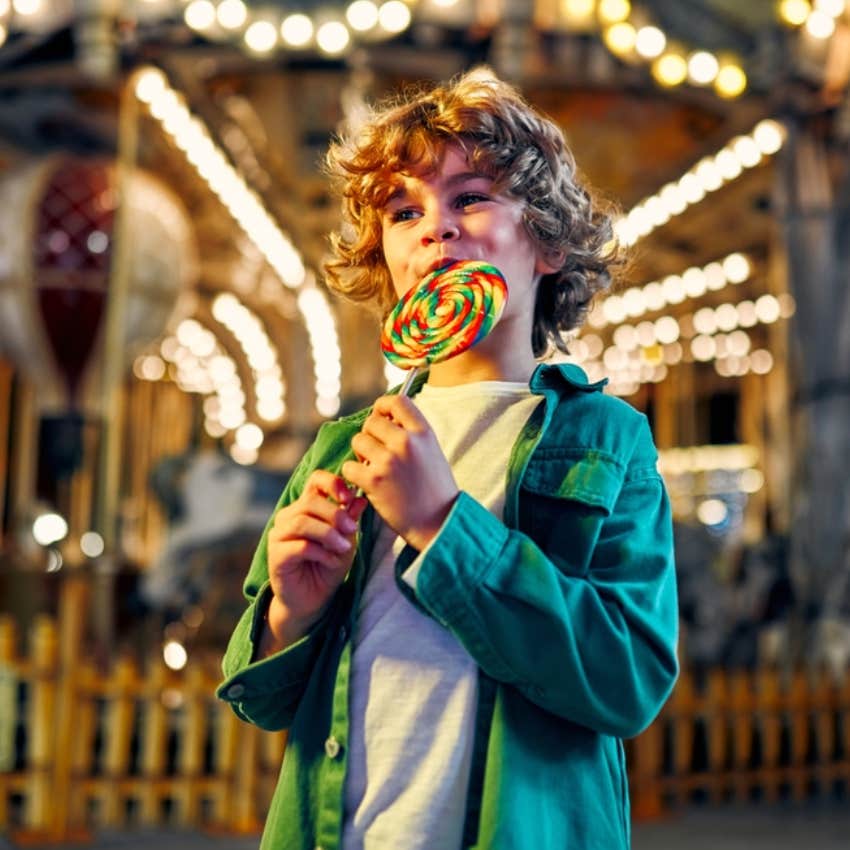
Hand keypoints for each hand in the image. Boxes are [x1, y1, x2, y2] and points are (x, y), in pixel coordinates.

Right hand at [262, 470, 366, 654]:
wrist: (313, 600)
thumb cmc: (329, 566)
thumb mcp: (347, 540)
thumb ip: (350, 520)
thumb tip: (360, 498)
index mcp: (305, 507)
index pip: (315, 480)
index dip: (333, 483)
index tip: (349, 497)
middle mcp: (288, 516)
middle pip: (310, 501)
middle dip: (335, 514)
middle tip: (353, 529)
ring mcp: (279, 535)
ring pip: (302, 522)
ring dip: (328, 534)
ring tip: (344, 547)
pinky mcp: (276, 555)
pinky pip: (300, 546)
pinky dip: (321, 553)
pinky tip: (332, 562)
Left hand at [342, 394, 458, 550]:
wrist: (437, 523)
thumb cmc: (434, 489)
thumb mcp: (432, 452)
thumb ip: (411, 433)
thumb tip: (384, 417)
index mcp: (423, 433)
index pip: (397, 401)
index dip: (383, 407)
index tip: (381, 418)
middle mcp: (406, 442)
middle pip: (372, 422)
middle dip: (370, 436)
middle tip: (376, 453)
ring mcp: (389, 461)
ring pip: (358, 442)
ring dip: (360, 455)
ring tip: (374, 469)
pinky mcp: (374, 481)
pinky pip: (349, 466)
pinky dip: (354, 475)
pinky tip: (367, 483)